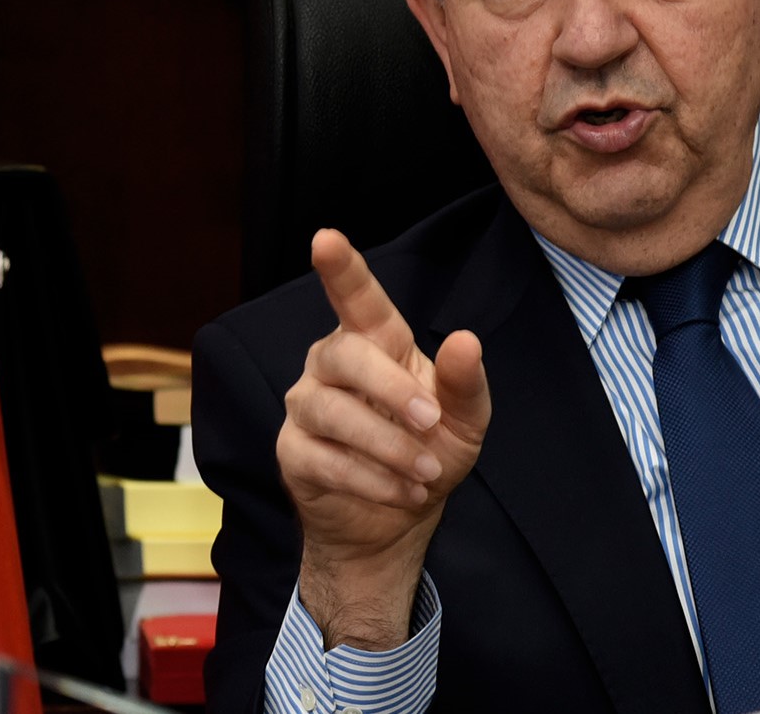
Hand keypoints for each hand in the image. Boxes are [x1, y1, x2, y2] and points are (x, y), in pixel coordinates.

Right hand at [276, 228, 490, 648]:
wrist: (398, 520)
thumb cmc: (430, 450)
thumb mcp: (465, 419)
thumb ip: (465, 381)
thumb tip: (466, 341)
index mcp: (375, 342)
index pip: (357, 298)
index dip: (341, 268)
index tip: (326, 239)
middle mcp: (332, 364)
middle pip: (344, 354)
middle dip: (390, 388)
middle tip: (431, 420)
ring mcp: (306, 406)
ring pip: (332, 411)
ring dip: (387, 445)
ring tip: (426, 472)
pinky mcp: (293, 452)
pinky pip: (324, 459)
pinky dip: (371, 479)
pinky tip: (403, 492)